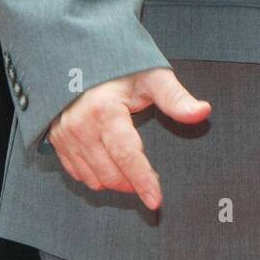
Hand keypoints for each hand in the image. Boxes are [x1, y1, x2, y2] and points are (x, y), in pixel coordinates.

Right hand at [47, 67, 211, 209]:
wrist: (83, 59)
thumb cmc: (122, 69)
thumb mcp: (153, 77)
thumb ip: (176, 98)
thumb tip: (203, 112)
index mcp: (105, 111)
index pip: (127, 155)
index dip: (142, 180)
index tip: (156, 200)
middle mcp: (81, 126)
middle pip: (110, 173)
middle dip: (133, 183)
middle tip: (152, 180)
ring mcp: (65, 136)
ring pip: (94, 178)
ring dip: (116, 182)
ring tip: (134, 172)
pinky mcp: (56, 141)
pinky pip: (78, 173)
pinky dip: (97, 177)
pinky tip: (112, 166)